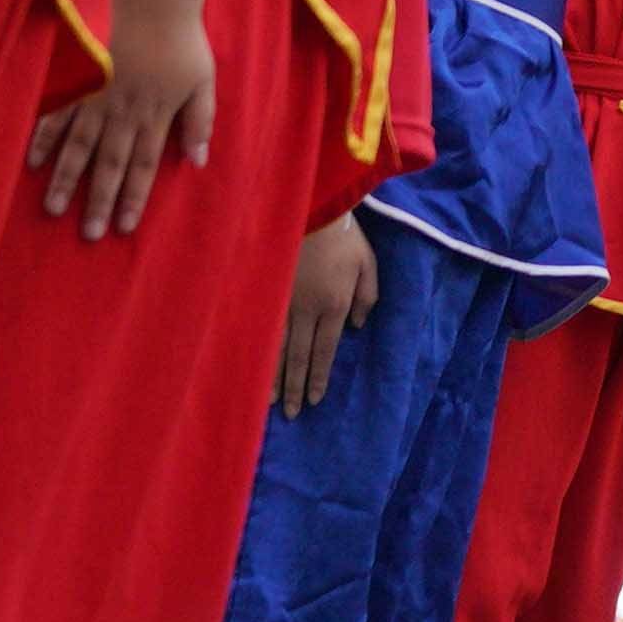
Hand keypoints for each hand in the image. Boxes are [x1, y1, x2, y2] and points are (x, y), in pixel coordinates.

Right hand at [32, 8, 214, 235]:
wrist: (153, 1)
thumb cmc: (182, 41)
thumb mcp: (204, 81)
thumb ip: (200, 121)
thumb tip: (198, 160)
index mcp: (155, 115)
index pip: (144, 166)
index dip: (133, 198)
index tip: (123, 227)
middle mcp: (124, 112)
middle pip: (110, 164)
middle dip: (99, 201)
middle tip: (88, 233)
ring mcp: (97, 96)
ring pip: (79, 147)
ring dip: (67, 179)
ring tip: (54, 209)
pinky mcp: (78, 79)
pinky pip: (56, 113)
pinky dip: (44, 138)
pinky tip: (33, 162)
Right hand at [275, 215, 376, 412]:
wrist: (311, 209)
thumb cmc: (345, 236)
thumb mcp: (368, 264)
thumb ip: (367, 297)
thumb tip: (357, 327)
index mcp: (335, 305)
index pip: (325, 351)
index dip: (318, 378)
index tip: (314, 400)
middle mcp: (308, 310)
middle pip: (300, 357)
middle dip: (295, 387)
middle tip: (291, 413)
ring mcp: (284, 301)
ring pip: (278, 347)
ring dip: (275, 376)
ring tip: (271, 401)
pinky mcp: (268, 291)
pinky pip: (263, 327)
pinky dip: (259, 350)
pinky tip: (254, 365)